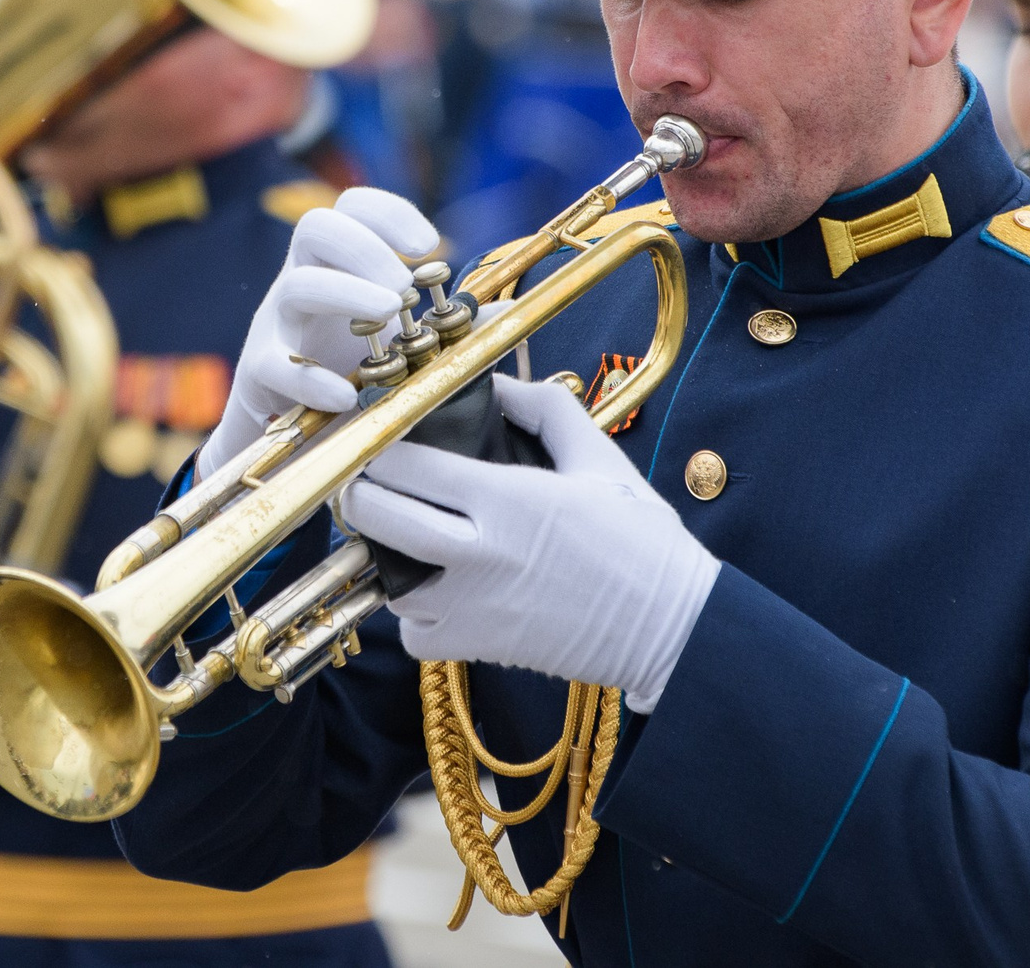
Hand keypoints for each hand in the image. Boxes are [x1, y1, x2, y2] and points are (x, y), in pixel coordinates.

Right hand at [198, 188, 439, 478]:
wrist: (295, 438)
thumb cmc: (350, 375)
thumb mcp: (398, 344)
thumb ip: (446, 329)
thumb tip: (501, 311)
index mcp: (337, 265)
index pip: (351, 208)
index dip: (390, 213)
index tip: (428, 245)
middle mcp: (301, 281)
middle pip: (316, 227)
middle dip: (366, 247)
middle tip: (405, 286)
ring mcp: (275, 325)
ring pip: (296, 285)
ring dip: (347, 293)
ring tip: (389, 313)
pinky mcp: (259, 375)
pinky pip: (274, 366)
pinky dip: (310, 379)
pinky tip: (346, 395)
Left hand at [339, 374, 719, 709]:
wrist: (671, 625)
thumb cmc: (641, 538)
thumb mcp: (598, 458)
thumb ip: (542, 408)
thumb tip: (496, 383)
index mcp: (507, 497)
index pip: (407, 462)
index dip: (379, 443)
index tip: (377, 432)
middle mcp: (479, 552)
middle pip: (375, 515)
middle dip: (358, 489)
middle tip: (365, 475)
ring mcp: (471, 605)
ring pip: (385, 575)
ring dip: (382, 550)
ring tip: (402, 529)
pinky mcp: (475, 646)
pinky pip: (412, 631)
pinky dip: (411, 612)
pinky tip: (433, 587)